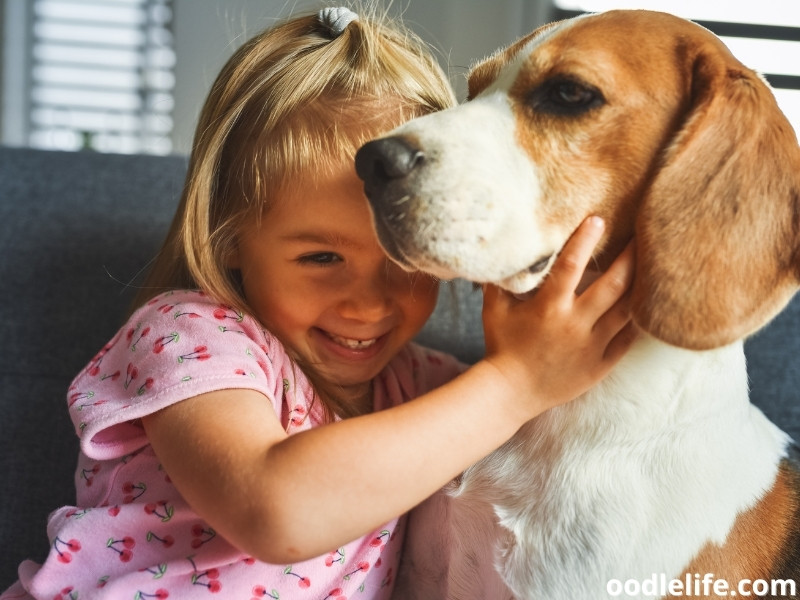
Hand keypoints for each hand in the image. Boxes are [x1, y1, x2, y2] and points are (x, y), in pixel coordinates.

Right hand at [481, 216, 635, 421]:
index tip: (598, 220)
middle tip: (644, 236)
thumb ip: (499, 281)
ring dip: (641, 286)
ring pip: (627, 311)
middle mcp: (574, 325)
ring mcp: (591, 346)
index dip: (585, 241)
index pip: (570, 267)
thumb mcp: (493, 311)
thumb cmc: (501, 347)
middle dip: (630, 257)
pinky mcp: (600, 364)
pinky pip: (627, 340)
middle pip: (612, 285)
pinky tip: (649, 305)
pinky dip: (640, 321)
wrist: (510, 393)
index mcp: (549, 309)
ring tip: (655, 267)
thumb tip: (502, 251)